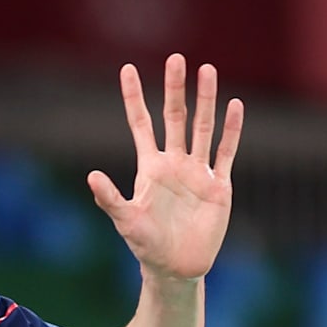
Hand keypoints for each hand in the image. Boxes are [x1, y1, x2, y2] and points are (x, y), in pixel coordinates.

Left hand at [94, 54, 238, 282]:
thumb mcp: (126, 221)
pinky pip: (225, 153)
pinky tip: (235, 106)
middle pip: (175, 117)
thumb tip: (91, 176)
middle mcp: (174, 162)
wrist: (177, 268)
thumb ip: (110, 198)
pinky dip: (231, 131)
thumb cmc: (147, 245)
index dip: (134, 97)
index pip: (140, 123)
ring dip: (205, 100)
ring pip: (202, 128)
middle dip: (175, 88)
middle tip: (176, 59)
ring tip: (207, 70)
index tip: (127, 68)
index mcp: (150, 167)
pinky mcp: (218, 186)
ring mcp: (197, 172)